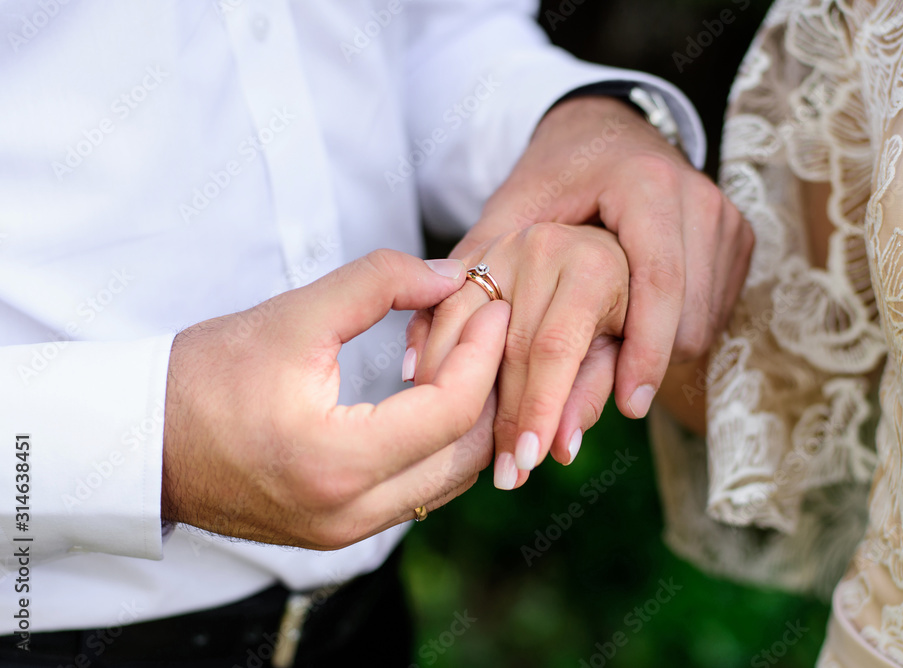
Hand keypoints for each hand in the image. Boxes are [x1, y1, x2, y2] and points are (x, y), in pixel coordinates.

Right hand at [161, 250, 509, 549]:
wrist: (142, 442)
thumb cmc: (204, 377)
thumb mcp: (293, 316)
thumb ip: (379, 283)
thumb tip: (449, 276)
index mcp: (335, 461)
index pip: (450, 409)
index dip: (483, 351)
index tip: (492, 305)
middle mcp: (349, 514)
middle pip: (465, 453)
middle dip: (491, 387)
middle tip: (493, 331)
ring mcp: (346, 532)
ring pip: (448, 480)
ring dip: (471, 421)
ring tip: (471, 360)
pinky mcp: (340, 534)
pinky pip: (418, 492)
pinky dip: (439, 447)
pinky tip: (434, 400)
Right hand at [407, 223, 628, 488]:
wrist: (610, 242)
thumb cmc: (625, 303)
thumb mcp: (626, 345)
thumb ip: (595, 391)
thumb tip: (562, 448)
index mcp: (593, 266)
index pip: (557, 349)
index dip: (539, 408)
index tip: (529, 462)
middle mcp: (543, 247)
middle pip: (508, 345)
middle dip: (504, 417)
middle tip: (504, 476)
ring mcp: (503, 246)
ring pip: (461, 322)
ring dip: (453, 385)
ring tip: (455, 443)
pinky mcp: (474, 252)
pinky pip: (440, 302)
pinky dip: (426, 342)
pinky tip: (422, 386)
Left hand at [453, 96, 752, 425]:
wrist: (612, 133)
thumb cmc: (557, 176)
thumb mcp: (514, 208)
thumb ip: (478, 271)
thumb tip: (433, 355)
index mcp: (643, 182)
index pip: (654, 278)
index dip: (643, 349)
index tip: (627, 406)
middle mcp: (695, 197)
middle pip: (684, 312)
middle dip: (647, 369)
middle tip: (611, 413)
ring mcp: (723, 220)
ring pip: (704, 321)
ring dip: (661, 360)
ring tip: (616, 383)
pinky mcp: (738, 241)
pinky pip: (715, 313)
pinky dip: (676, 340)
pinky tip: (638, 344)